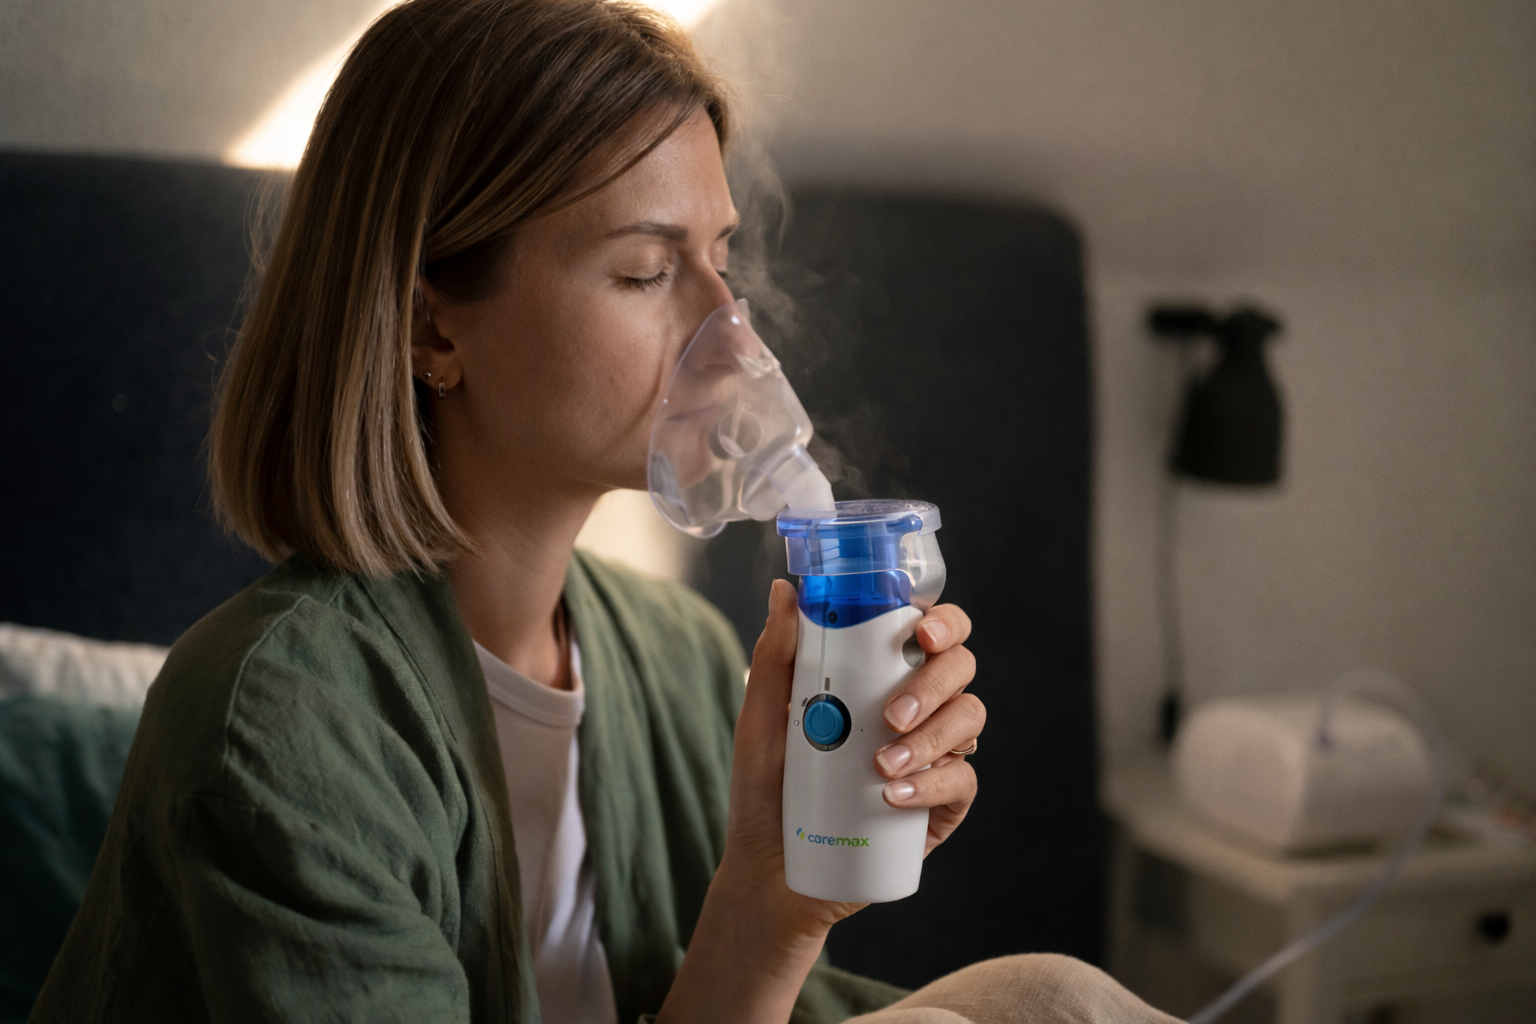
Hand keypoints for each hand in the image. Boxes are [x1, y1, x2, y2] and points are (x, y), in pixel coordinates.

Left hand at [657, 581, 979, 1023]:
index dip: (943, 621)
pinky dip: (932, 784)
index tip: (921, 632)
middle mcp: (917, 707)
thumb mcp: (761, 720)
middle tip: (891, 715)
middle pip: (960, 668)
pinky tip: (894, 797)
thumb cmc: (766, 788)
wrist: (772, 870)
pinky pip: (962, 781)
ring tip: (881, 766)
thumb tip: (784, 590)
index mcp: (882, 675)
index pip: (932, 630)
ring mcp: (934, 755)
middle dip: (932, 683)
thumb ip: (775, 656)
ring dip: (930, 737)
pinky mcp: (941, 805)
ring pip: (968, 720)